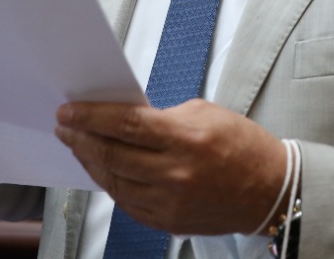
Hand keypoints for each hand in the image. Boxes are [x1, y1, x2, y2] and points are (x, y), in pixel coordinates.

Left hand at [55, 98, 286, 235]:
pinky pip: (128, 203)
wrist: (269, 190)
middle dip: (81, 138)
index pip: (125, 125)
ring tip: (78, 147)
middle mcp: (175, 173)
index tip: (69, 111)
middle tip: (65, 127)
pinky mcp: (168, 222)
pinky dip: (111, 185)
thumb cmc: (241, 146)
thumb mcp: (204, 113)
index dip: (91, 117)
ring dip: (91, 163)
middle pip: (113, 155)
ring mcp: (170, 202)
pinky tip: (103, 171)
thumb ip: (162, 117)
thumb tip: (125, 119)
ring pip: (114, 182)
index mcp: (185, 138)